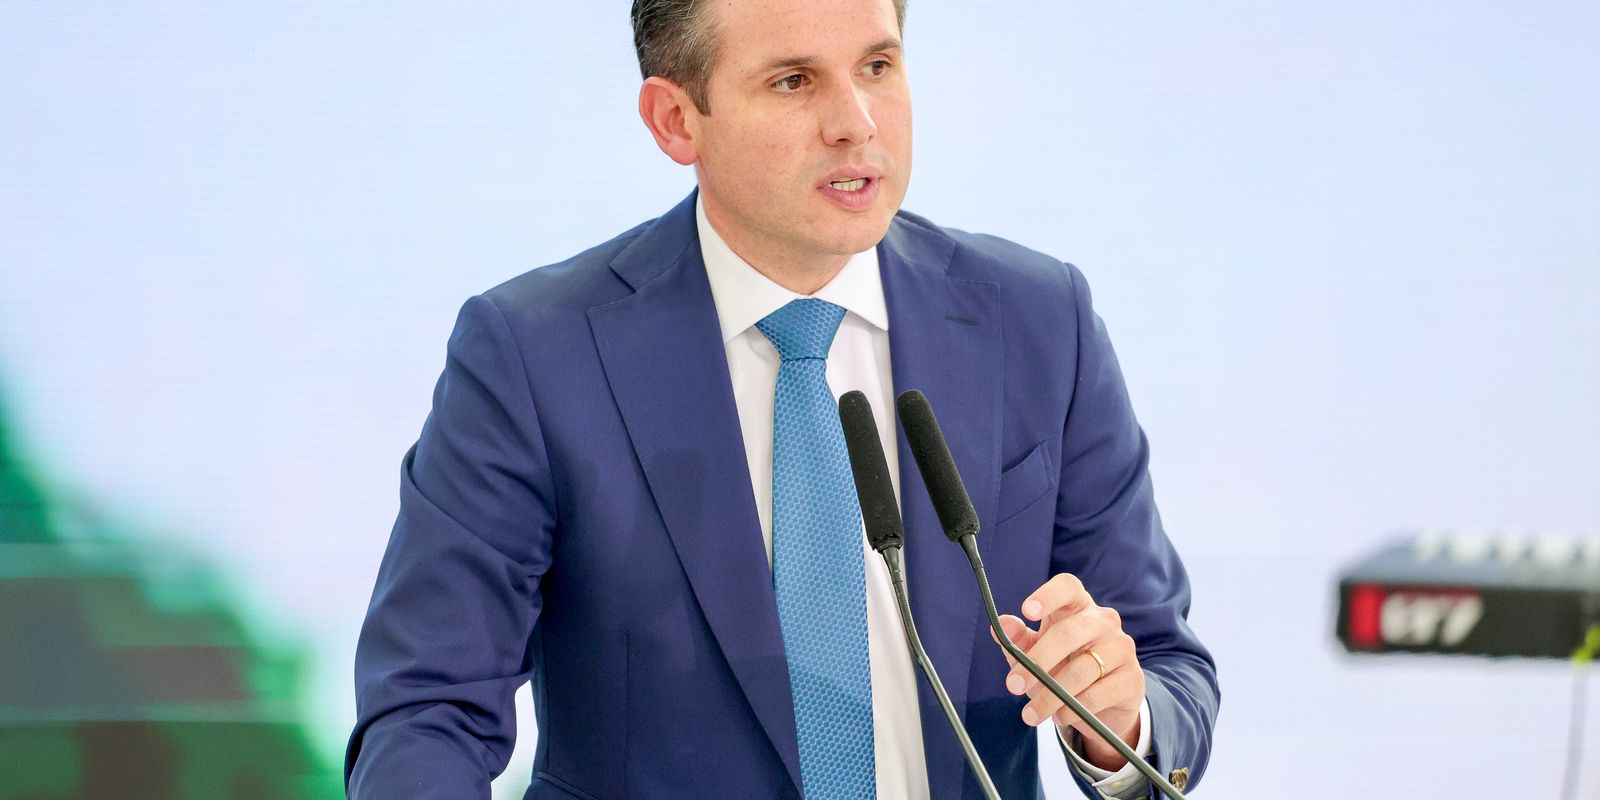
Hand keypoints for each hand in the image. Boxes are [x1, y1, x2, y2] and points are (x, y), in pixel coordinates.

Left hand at [993, 573, 1143, 770]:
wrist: (1105, 706)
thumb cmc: (1065, 668)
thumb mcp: (1036, 653)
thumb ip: (1018, 640)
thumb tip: (1001, 625)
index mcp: (1078, 607)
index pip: (1068, 587)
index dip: (1047, 595)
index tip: (1026, 611)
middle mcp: (1103, 621)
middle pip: (1068, 633)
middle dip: (1036, 662)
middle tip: (1013, 686)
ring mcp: (1121, 648)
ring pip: (1081, 670)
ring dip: (1050, 696)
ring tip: (1032, 713)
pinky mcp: (1132, 678)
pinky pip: (1097, 694)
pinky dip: (1073, 709)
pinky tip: (1061, 715)